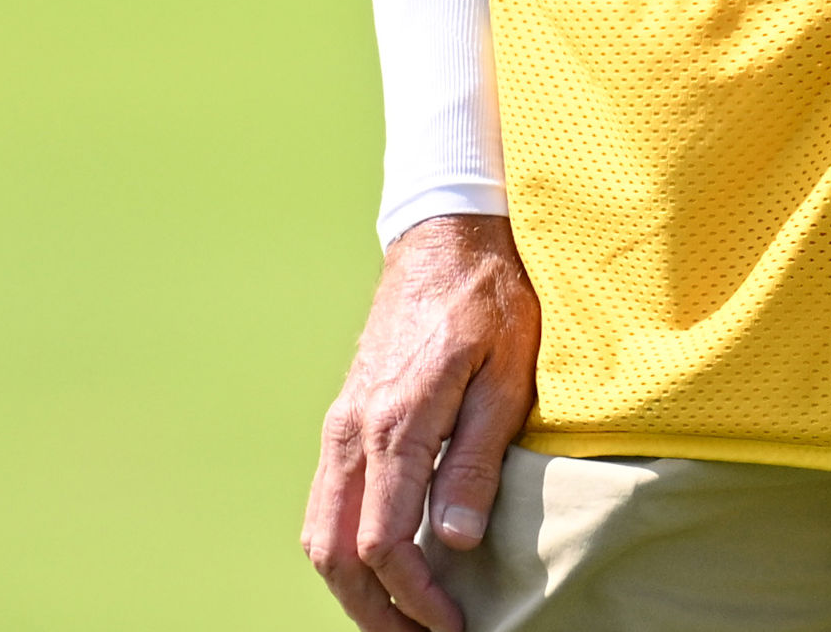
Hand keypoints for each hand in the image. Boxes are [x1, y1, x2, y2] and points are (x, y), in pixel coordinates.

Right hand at [302, 213, 540, 631]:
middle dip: (374, 609)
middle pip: (337, 551)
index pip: (386, 541)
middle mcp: (353, 431)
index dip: (416, 596)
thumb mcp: (509, 372)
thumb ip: (478, 457)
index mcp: (396, 423)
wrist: (447, 237)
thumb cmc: (491, 299)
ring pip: (321, 532)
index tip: (456, 623)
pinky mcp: (344, 420)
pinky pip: (328, 503)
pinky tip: (381, 567)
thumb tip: (456, 540)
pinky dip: (345, 548)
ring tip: (400, 619)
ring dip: (353, 588)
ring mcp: (341, 426)